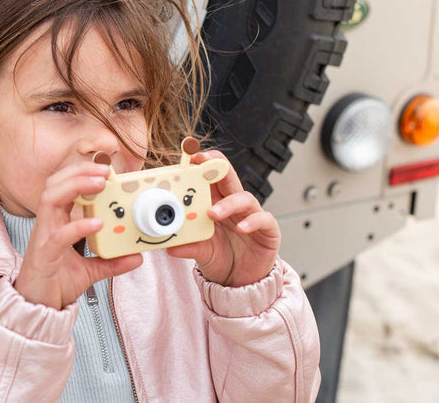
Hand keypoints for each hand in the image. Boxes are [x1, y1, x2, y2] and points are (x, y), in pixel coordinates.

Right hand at [13, 161, 142, 309]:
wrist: (36, 308)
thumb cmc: (55, 283)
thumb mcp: (89, 271)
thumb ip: (110, 261)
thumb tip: (136, 256)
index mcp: (56, 222)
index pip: (63, 186)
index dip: (81, 172)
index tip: (106, 169)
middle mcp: (47, 224)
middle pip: (55, 184)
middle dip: (79, 172)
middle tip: (105, 170)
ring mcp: (43, 237)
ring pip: (50, 199)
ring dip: (75, 187)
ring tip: (99, 184)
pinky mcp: (43, 256)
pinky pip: (58, 236)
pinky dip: (77, 226)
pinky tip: (96, 223)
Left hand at [167, 150, 279, 286]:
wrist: (241, 281)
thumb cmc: (221, 258)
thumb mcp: (201, 252)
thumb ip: (190, 246)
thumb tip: (171, 247)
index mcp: (215, 203)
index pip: (209, 178)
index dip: (201, 165)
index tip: (189, 157)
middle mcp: (233, 205)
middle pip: (228, 177)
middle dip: (217, 166)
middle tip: (202, 162)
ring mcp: (251, 215)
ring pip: (244, 198)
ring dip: (228, 203)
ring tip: (213, 213)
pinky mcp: (267, 230)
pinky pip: (263, 219)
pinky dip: (252, 221)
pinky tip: (242, 228)